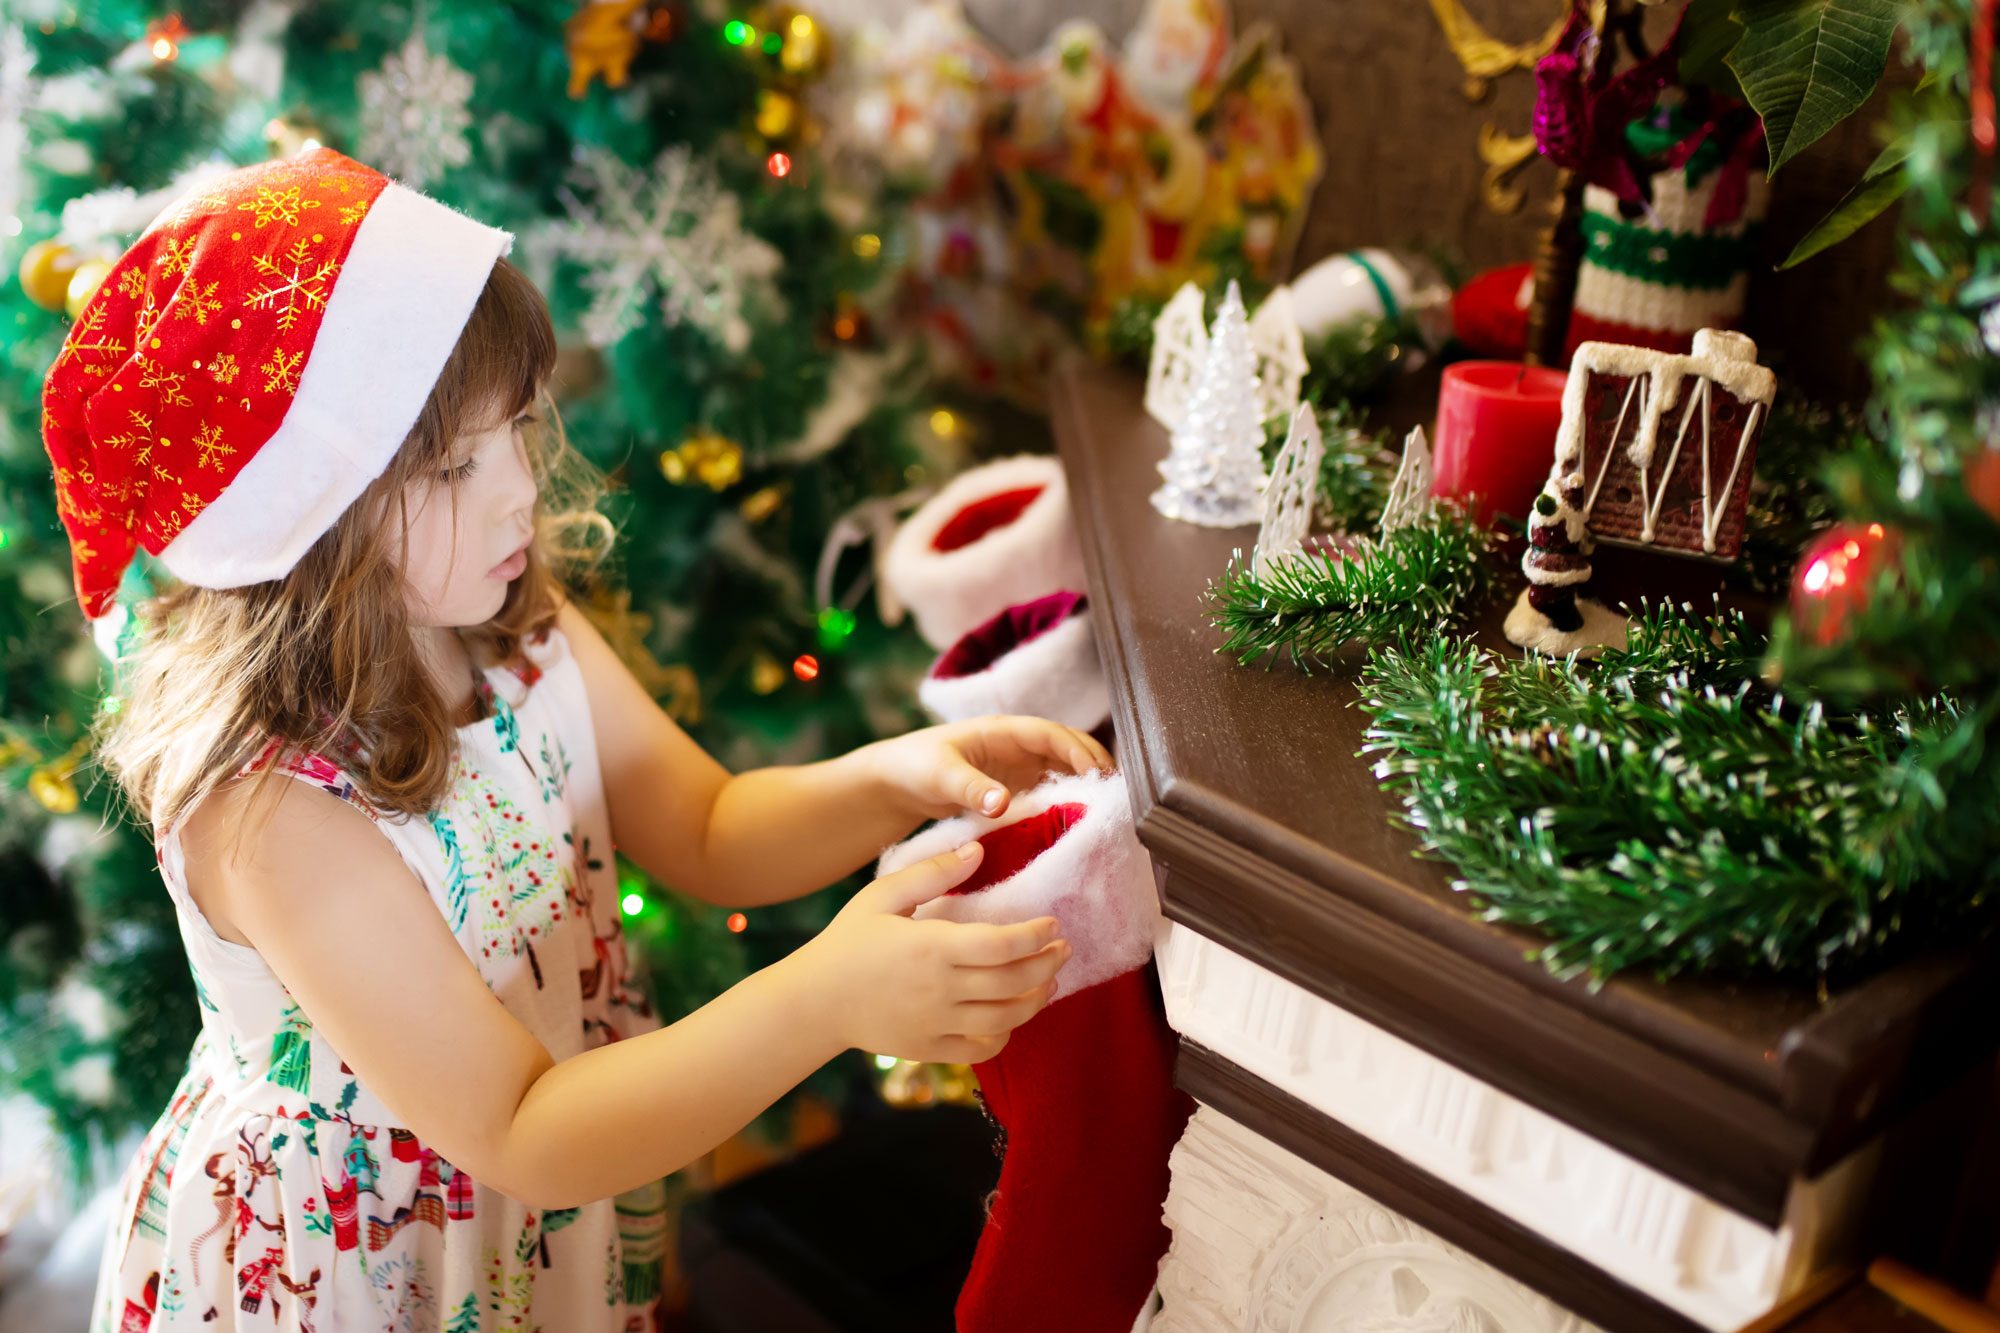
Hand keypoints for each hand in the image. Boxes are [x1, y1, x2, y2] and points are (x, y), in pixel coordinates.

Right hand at [789, 842, 1071, 1063]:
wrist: (814, 1001)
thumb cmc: (848, 941)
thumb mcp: (883, 895)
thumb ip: (933, 873)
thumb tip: (978, 848)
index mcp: (932, 946)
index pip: (1003, 944)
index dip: (1036, 936)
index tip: (1053, 924)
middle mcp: (941, 988)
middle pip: (1014, 982)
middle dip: (1048, 965)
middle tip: (1063, 949)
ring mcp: (937, 1023)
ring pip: (1006, 1018)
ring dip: (1036, 999)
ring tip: (1049, 981)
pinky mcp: (930, 1048)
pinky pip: (982, 1048)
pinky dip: (1006, 1035)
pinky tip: (1012, 1016)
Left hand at [865, 716, 1115, 820]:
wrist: (894, 783)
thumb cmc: (913, 766)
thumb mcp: (940, 775)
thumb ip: (971, 788)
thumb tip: (1003, 803)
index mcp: (1002, 731)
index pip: (1051, 734)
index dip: (1078, 751)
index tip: (1097, 775)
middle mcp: (1016, 746)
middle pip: (1067, 749)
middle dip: (1094, 765)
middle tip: (1116, 795)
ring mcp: (1017, 767)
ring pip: (1063, 770)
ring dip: (1085, 785)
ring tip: (1108, 811)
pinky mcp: (1014, 788)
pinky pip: (1049, 791)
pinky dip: (1067, 802)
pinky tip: (1079, 822)